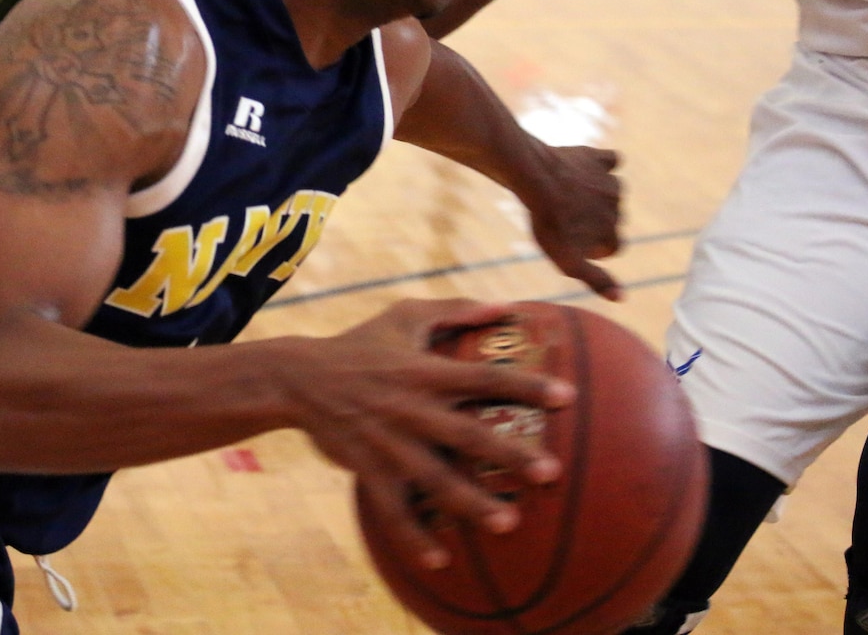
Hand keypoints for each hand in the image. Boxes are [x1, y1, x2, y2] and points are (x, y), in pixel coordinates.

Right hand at [284, 298, 574, 570]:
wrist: (299, 379)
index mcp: (425, 372)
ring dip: (471, 503)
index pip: (484, 377)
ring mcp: (390, 444)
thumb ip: (455, 309)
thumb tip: (508, 306)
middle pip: (468, 435)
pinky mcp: (368, 471)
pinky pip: (393, 510)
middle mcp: (412, 409)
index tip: (568, 397)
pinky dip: (414, 537)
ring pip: (435, 479)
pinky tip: (440, 561)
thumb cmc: (361, 344)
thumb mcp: (403, 316)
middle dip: (509, 454)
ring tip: (508, 524)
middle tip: (551, 473)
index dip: (526, 385)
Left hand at [524, 145, 622, 300]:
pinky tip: (584, 169)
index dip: (592, 247)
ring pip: (610, 193)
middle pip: (610, 220)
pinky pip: (611, 162)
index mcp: (612, 233)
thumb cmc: (548, 223)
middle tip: (564, 218)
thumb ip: (595, 280)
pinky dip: (602, 166)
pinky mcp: (599, 159)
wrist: (535, 179)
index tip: (571, 241)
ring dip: (595, 195)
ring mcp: (610, 182)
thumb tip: (621, 298)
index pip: (611, 247)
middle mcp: (619, 209)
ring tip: (568, 196)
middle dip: (592, 221)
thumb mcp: (568, 261)